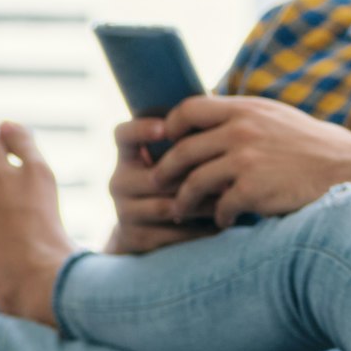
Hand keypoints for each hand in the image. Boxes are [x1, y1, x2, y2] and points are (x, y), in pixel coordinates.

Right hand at [106, 118, 216, 253]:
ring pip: (167, 206)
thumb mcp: (180, 160)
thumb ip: (190, 139)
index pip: (123, 134)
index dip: (140, 130)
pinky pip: (171, 234)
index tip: (165, 128)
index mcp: (129, 155)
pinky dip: (199, 230)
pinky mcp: (135, 238)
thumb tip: (221, 112)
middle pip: (156, 176)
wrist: (156, 231)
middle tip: (227, 173)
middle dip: (193, 176)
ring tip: (230, 198)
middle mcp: (120, 181)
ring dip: (202, 203)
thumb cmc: (180, 183)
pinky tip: (221, 225)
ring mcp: (125, 211)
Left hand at [153, 96, 350, 227]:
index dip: (171, 127)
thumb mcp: (283, 119)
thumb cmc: (323, 149)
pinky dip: (218, 218)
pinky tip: (225, 222)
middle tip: (159, 183)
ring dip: (184, 200)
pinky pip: (220, 208)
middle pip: (183, 149)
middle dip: (166, 170)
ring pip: (194, 182)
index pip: (189, 109)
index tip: (168, 142)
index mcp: (248, 109)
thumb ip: (250, 119)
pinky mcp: (254, 190)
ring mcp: (246, 161)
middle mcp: (242, 130)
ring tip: (181, 210)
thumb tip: (220, 123)